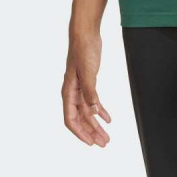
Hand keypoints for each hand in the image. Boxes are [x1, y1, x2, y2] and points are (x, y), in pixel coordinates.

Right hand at [61, 29, 111, 146]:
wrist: (86, 33)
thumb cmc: (83, 50)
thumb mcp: (88, 72)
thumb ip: (90, 92)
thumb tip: (92, 112)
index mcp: (68, 91)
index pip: (71, 119)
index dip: (80, 133)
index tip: (90, 143)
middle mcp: (72, 92)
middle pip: (80, 119)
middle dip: (91, 132)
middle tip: (103, 143)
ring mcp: (80, 88)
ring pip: (87, 112)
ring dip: (96, 124)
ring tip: (107, 136)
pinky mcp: (88, 82)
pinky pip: (93, 101)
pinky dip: (100, 110)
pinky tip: (108, 118)